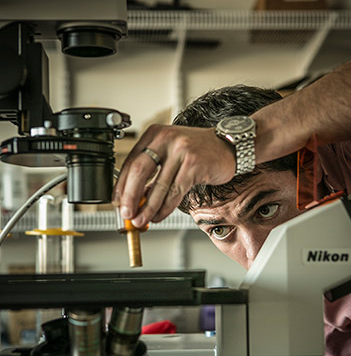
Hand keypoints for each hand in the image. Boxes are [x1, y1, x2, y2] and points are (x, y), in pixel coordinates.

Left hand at [112, 123, 235, 226]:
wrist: (229, 146)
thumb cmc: (199, 151)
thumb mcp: (171, 154)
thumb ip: (153, 173)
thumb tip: (135, 199)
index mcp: (155, 134)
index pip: (130, 162)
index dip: (121, 185)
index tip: (117, 202)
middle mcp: (166, 139)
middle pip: (139, 171)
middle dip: (130, 197)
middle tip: (126, 214)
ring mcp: (181, 151)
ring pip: (158, 186)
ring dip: (148, 208)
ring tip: (142, 221)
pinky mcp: (194, 164)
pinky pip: (175, 192)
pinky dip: (165, 208)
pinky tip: (160, 216)